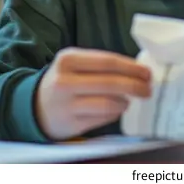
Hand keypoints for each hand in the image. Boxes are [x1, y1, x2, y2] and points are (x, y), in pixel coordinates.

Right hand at [35, 48, 150, 140]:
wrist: (35, 106)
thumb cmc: (64, 80)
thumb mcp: (74, 64)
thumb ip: (100, 64)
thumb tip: (136, 70)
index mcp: (68, 59)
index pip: (108, 61)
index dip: (131, 67)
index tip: (147, 72)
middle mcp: (65, 81)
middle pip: (110, 83)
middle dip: (135, 86)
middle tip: (147, 89)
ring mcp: (67, 105)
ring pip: (108, 103)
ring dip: (126, 101)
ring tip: (131, 99)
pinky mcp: (71, 124)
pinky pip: (102, 118)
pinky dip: (115, 113)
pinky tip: (118, 108)